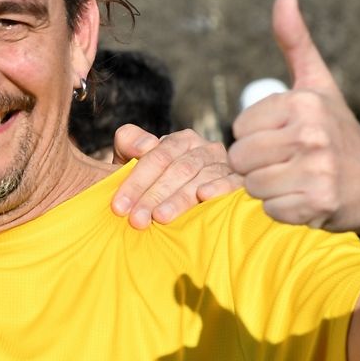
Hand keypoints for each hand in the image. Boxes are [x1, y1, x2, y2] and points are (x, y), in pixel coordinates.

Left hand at [110, 125, 240, 228]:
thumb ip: (129, 143)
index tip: (118, 206)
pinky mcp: (240, 181)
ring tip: (160, 217)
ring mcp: (224, 165)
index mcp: (180, 140)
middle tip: (136, 219)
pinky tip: (204, 196)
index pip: (157, 157)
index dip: (136, 181)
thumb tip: (143, 145)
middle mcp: (204, 149)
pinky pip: (232, 182)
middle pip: (177, 169)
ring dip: (179, 199)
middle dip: (153, 195)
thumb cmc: (154, 181)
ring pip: (200, 178)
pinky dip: (218, 188)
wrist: (179, 200)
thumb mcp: (134, 160)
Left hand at [229, 0, 359, 238]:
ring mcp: (316, 169)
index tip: (284, 136)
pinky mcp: (317, 201)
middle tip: (288, 161)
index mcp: (302, 103)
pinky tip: (305, 196)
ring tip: (296, 177)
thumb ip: (295, 44)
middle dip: (257, 165)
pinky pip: (269, 209)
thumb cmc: (337, 131)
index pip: (239, 128)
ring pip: (251, 185)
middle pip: (240, 158)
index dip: (256, 136)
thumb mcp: (317, 84)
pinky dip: (283, 209)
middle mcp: (310, 134)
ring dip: (268, 187)